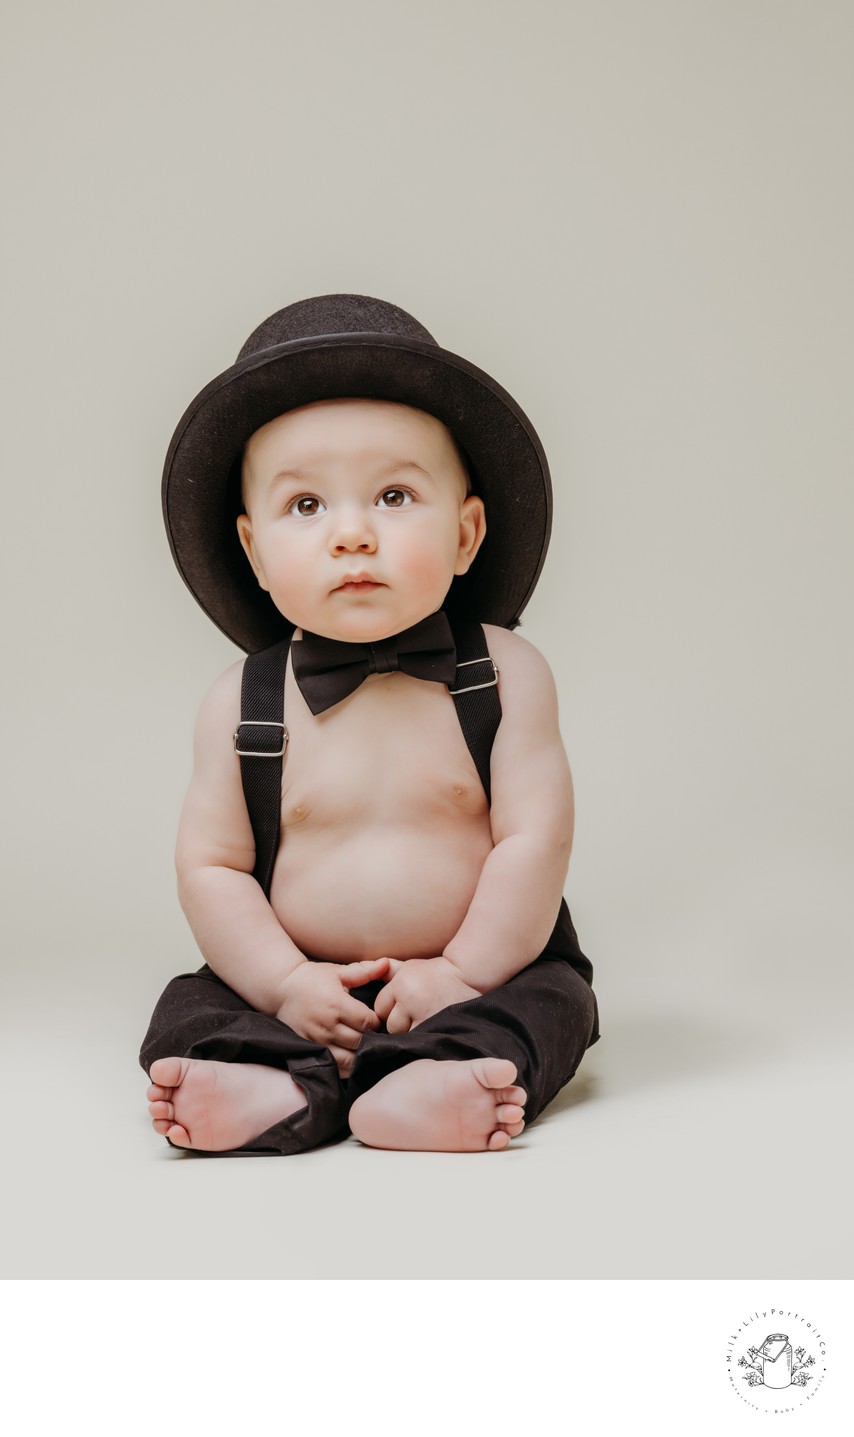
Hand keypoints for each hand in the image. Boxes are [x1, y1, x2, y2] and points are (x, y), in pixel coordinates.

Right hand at [275, 957, 388, 1077]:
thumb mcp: (337, 971)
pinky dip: (345, 1066)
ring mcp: (316, 1040)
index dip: (377, 1022)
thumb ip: (364, 971)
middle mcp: (326, 1025)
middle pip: (360, 1042)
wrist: (281, 989)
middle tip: (373, 1033)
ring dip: (359, 1055)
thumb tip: (387, 963)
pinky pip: (333, 1067)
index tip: (377, 1018)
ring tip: (363, 1046)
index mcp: (336, 1004)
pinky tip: (350, 1057)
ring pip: (348, 1059)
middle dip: (370, 1039)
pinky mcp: (309, 1049)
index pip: (367, 1022)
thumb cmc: (312, 978)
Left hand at [373, 957, 482, 1033]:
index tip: (402, 1007)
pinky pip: (420, 1040)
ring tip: (422, 1023)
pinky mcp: (436, 1027)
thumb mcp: (410, 967)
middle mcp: (410, 999)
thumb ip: (388, 970)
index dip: (389, 1009)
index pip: (380, 1007)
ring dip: (410, 1033)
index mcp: (401, 984)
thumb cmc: (436, 972)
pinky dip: (422, 1038)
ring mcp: (424, 1015)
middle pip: (390, 1024)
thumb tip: (369, 971)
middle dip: (398, 1023)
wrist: (469, 975)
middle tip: (413, 1017)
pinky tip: (427, 1032)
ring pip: (405, 1035)